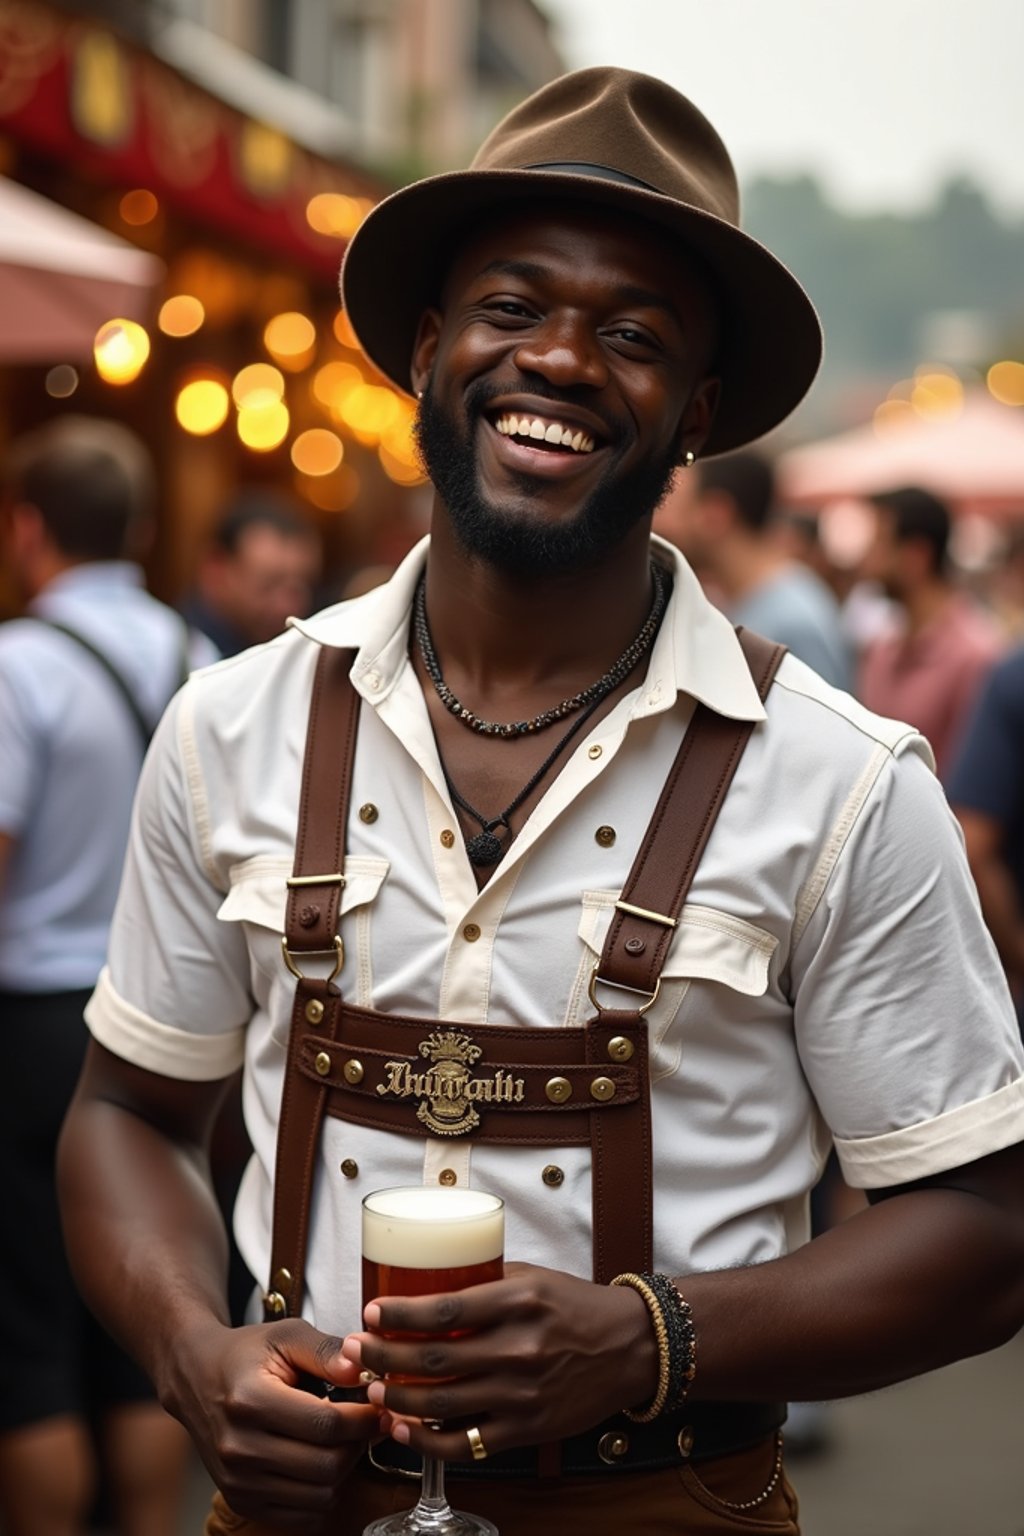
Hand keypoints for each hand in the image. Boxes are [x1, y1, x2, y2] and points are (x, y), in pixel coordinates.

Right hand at [166, 1316, 380, 1530]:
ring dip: (343, 1470)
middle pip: (326, 1465)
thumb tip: (360, 1370)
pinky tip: (321, 1461)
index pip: (326, 1425)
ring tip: (343, 1440)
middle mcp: (239, 1448)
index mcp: (250, 1401)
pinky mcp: (241, 1500)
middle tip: (365, 1423)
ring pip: (319, 1495)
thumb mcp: (285, 1335)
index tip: (378, 1407)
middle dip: (358, 1444)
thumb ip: (325, 1350)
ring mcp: (237, 1481)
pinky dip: (323, 1493)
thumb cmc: (245, 1355)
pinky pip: (302, 1516)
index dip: (363, 1418)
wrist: (196, 1378)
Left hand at [338, 1261, 656, 1462]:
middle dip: (383, 1356)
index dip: (400, 1314)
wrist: (631, 1349)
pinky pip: (466, 1442)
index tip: (371, 1312)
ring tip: (371, 1387)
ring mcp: (522, 1394)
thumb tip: (430, 1280)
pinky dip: (427, 1440)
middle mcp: (519, 1349)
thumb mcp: (534, 1278)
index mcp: (519, 1302)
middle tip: (357, 1349)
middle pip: (434, 1358)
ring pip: (442, 1402)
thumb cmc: (578, 1308)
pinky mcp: (527, 1429)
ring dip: (396, 1398)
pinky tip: (403, 1428)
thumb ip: (486, 1281)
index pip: (446, 1310)